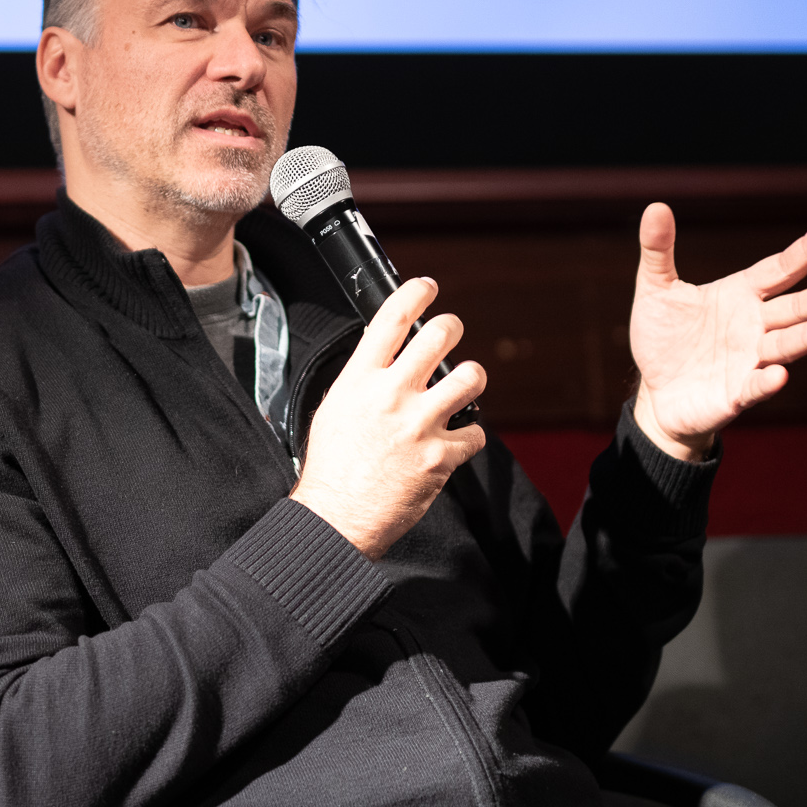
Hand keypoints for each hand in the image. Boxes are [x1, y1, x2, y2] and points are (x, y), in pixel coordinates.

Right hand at [291, 278, 487, 559]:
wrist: (336, 518)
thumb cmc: (331, 469)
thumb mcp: (333, 409)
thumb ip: (361, 381)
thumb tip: (383, 358)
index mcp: (359, 381)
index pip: (391, 319)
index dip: (415, 293)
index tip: (427, 287)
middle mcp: (391, 396)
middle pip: (440, 336)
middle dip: (452, 327)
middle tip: (451, 332)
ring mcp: (419, 425)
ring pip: (470, 377)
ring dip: (470, 377)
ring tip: (463, 385)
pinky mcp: (441, 456)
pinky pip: (475, 433)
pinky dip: (469, 437)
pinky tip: (454, 442)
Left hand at [627, 203, 806, 460]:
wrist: (655, 394)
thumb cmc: (662, 338)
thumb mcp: (655, 290)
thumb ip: (658, 251)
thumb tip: (655, 206)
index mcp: (741, 295)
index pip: (780, 269)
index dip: (805, 251)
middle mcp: (754, 326)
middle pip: (798, 308)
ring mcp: (750, 361)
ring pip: (787, 346)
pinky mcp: (737, 395)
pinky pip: (755, 387)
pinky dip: (767, 381)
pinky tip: (779, 375)